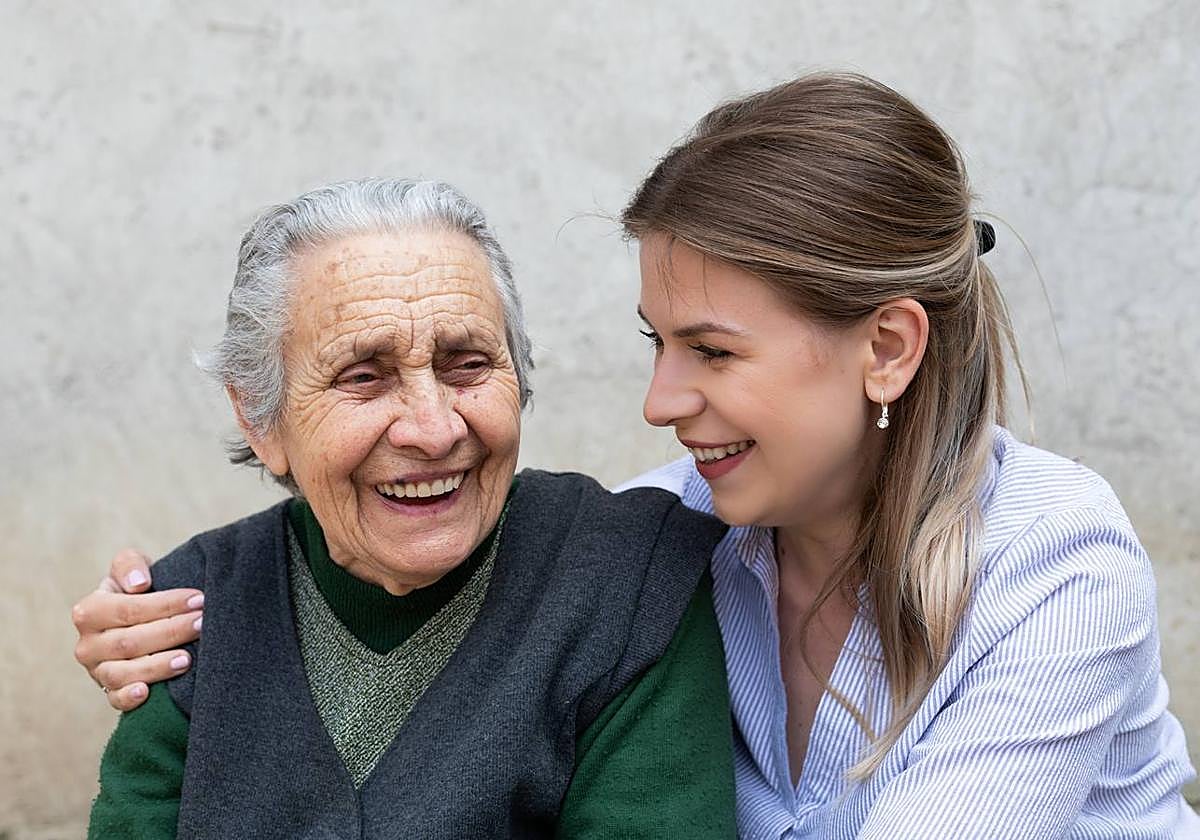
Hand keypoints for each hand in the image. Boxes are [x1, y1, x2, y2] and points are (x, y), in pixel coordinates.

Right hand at [72, 548, 203, 710]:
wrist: (138, 619)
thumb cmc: (138, 590)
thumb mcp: (130, 569)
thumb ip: (129, 565)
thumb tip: (138, 583)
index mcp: (89, 611)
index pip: (128, 609)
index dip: (165, 604)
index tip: (198, 598)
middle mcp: (88, 644)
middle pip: (129, 642)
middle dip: (171, 632)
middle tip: (202, 623)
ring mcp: (98, 671)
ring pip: (123, 673)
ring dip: (158, 666)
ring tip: (188, 658)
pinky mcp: (109, 691)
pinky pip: (116, 699)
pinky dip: (130, 698)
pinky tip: (148, 692)